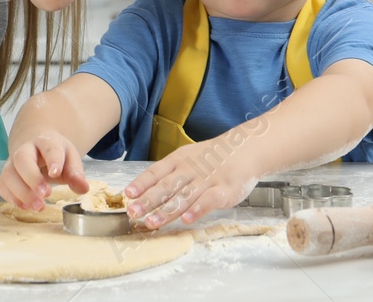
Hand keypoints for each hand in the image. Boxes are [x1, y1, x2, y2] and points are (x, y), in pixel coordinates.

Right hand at [0, 131, 89, 210]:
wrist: (36, 146)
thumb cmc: (55, 155)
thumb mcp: (70, 158)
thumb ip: (76, 172)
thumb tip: (83, 188)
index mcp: (46, 141)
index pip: (49, 147)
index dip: (52, 160)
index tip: (55, 174)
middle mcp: (25, 149)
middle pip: (22, 159)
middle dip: (32, 178)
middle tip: (46, 194)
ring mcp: (12, 162)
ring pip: (9, 173)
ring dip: (22, 192)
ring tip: (39, 206)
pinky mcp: (6, 175)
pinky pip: (2, 184)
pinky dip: (11, 197)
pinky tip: (25, 206)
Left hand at [123, 137, 258, 228]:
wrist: (244, 149)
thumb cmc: (211, 158)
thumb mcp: (187, 158)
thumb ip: (169, 174)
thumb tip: (143, 191)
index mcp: (178, 160)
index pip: (156, 172)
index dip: (141, 183)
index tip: (127, 194)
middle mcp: (189, 170)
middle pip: (166, 187)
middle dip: (148, 201)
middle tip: (133, 213)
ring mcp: (206, 180)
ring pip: (184, 196)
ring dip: (167, 211)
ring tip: (152, 223)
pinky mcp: (224, 190)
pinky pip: (209, 200)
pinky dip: (197, 210)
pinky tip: (186, 220)